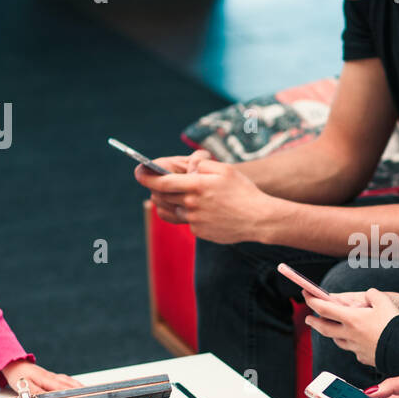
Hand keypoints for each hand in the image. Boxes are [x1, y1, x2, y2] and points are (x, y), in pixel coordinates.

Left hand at [0, 360, 81, 394]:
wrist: (12, 363)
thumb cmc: (17, 376)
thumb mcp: (24, 387)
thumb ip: (36, 394)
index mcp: (47, 380)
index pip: (63, 389)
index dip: (74, 394)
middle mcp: (52, 377)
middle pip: (69, 385)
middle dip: (81, 390)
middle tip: (92, 396)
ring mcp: (52, 376)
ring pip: (69, 381)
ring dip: (78, 387)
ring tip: (88, 393)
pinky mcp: (50, 376)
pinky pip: (65, 379)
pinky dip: (73, 383)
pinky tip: (75, 386)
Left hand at [141, 157, 282, 243]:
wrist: (259, 219)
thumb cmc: (244, 191)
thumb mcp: (225, 170)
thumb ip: (202, 166)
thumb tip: (187, 168)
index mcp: (197, 185)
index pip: (161, 182)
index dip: (145, 176)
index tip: (139, 171)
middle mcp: (192, 203)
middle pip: (161, 196)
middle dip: (155, 188)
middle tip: (158, 183)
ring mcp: (195, 220)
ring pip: (171, 210)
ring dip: (169, 201)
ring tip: (179, 195)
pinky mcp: (199, 232)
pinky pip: (185, 221)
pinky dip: (188, 213)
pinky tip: (203, 210)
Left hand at [303, 287, 398, 366]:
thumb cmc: (393, 324)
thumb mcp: (384, 301)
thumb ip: (373, 295)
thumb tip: (369, 295)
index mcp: (351, 319)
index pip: (324, 309)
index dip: (311, 300)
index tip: (305, 294)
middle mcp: (349, 334)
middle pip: (324, 328)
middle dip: (314, 322)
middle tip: (308, 318)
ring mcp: (355, 348)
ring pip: (337, 340)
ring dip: (331, 334)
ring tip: (331, 329)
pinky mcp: (363, 357)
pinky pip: (353, 350)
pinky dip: (351, 344)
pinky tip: (356, 342)